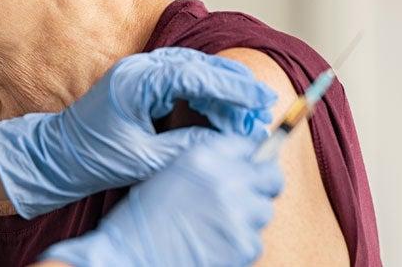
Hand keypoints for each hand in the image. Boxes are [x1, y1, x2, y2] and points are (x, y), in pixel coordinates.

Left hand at [0, 47, 275, 217]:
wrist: (56, 156)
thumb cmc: (91, 157)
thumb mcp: (144, 159)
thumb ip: (187, 147)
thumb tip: (226, 142)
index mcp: (136, 81)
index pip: (196, 75)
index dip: (232, 88)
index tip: (259, 100)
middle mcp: (139, 68)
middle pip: (199, 66)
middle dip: (233, 86)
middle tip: (263, 105)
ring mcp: (139, 73)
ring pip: (193, 71)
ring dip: (222, 89)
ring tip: (249, 110)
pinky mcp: (141, 83)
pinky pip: (181, 80)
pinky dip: (205, 93)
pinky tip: (221, 111)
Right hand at [41, 134, 283, 266]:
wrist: (130, 257)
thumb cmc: (142, 222)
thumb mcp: (169, 175)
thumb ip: (207, 166)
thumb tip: (241, 167)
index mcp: (204, 158)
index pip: (249, 146)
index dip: (253, 159)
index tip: (253, 168)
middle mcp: (225, 180)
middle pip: (271, 176)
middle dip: (263, 186)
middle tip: (247, 198)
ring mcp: (238, 213)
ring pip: (263, 212)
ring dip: (248, 219)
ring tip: (217, 228)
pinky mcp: (243, 244)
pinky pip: (255, 241)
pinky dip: (239, 246)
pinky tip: (214, 246)